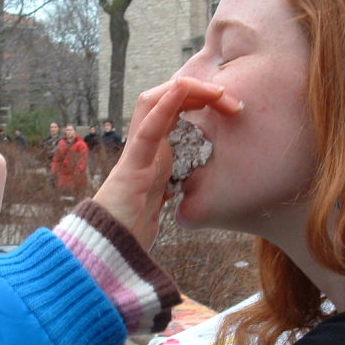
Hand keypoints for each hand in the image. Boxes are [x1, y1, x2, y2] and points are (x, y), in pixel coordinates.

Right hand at [93, 77, 242, 248]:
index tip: (234, 108)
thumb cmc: (135, 230)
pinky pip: (146, 130)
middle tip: (235, 103)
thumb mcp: (166, 199)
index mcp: (156, 151)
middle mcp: (144, 146)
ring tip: (216, 92)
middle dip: (201, 92)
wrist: (110, 253)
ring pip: (153, 103)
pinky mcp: (131, 168)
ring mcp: (136, 154)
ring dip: (186, 91)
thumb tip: (207, 184)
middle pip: (166, 99)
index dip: (202, 99)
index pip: (176, 110)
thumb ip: (178, 184)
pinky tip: (178, 91)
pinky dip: (163, 107)